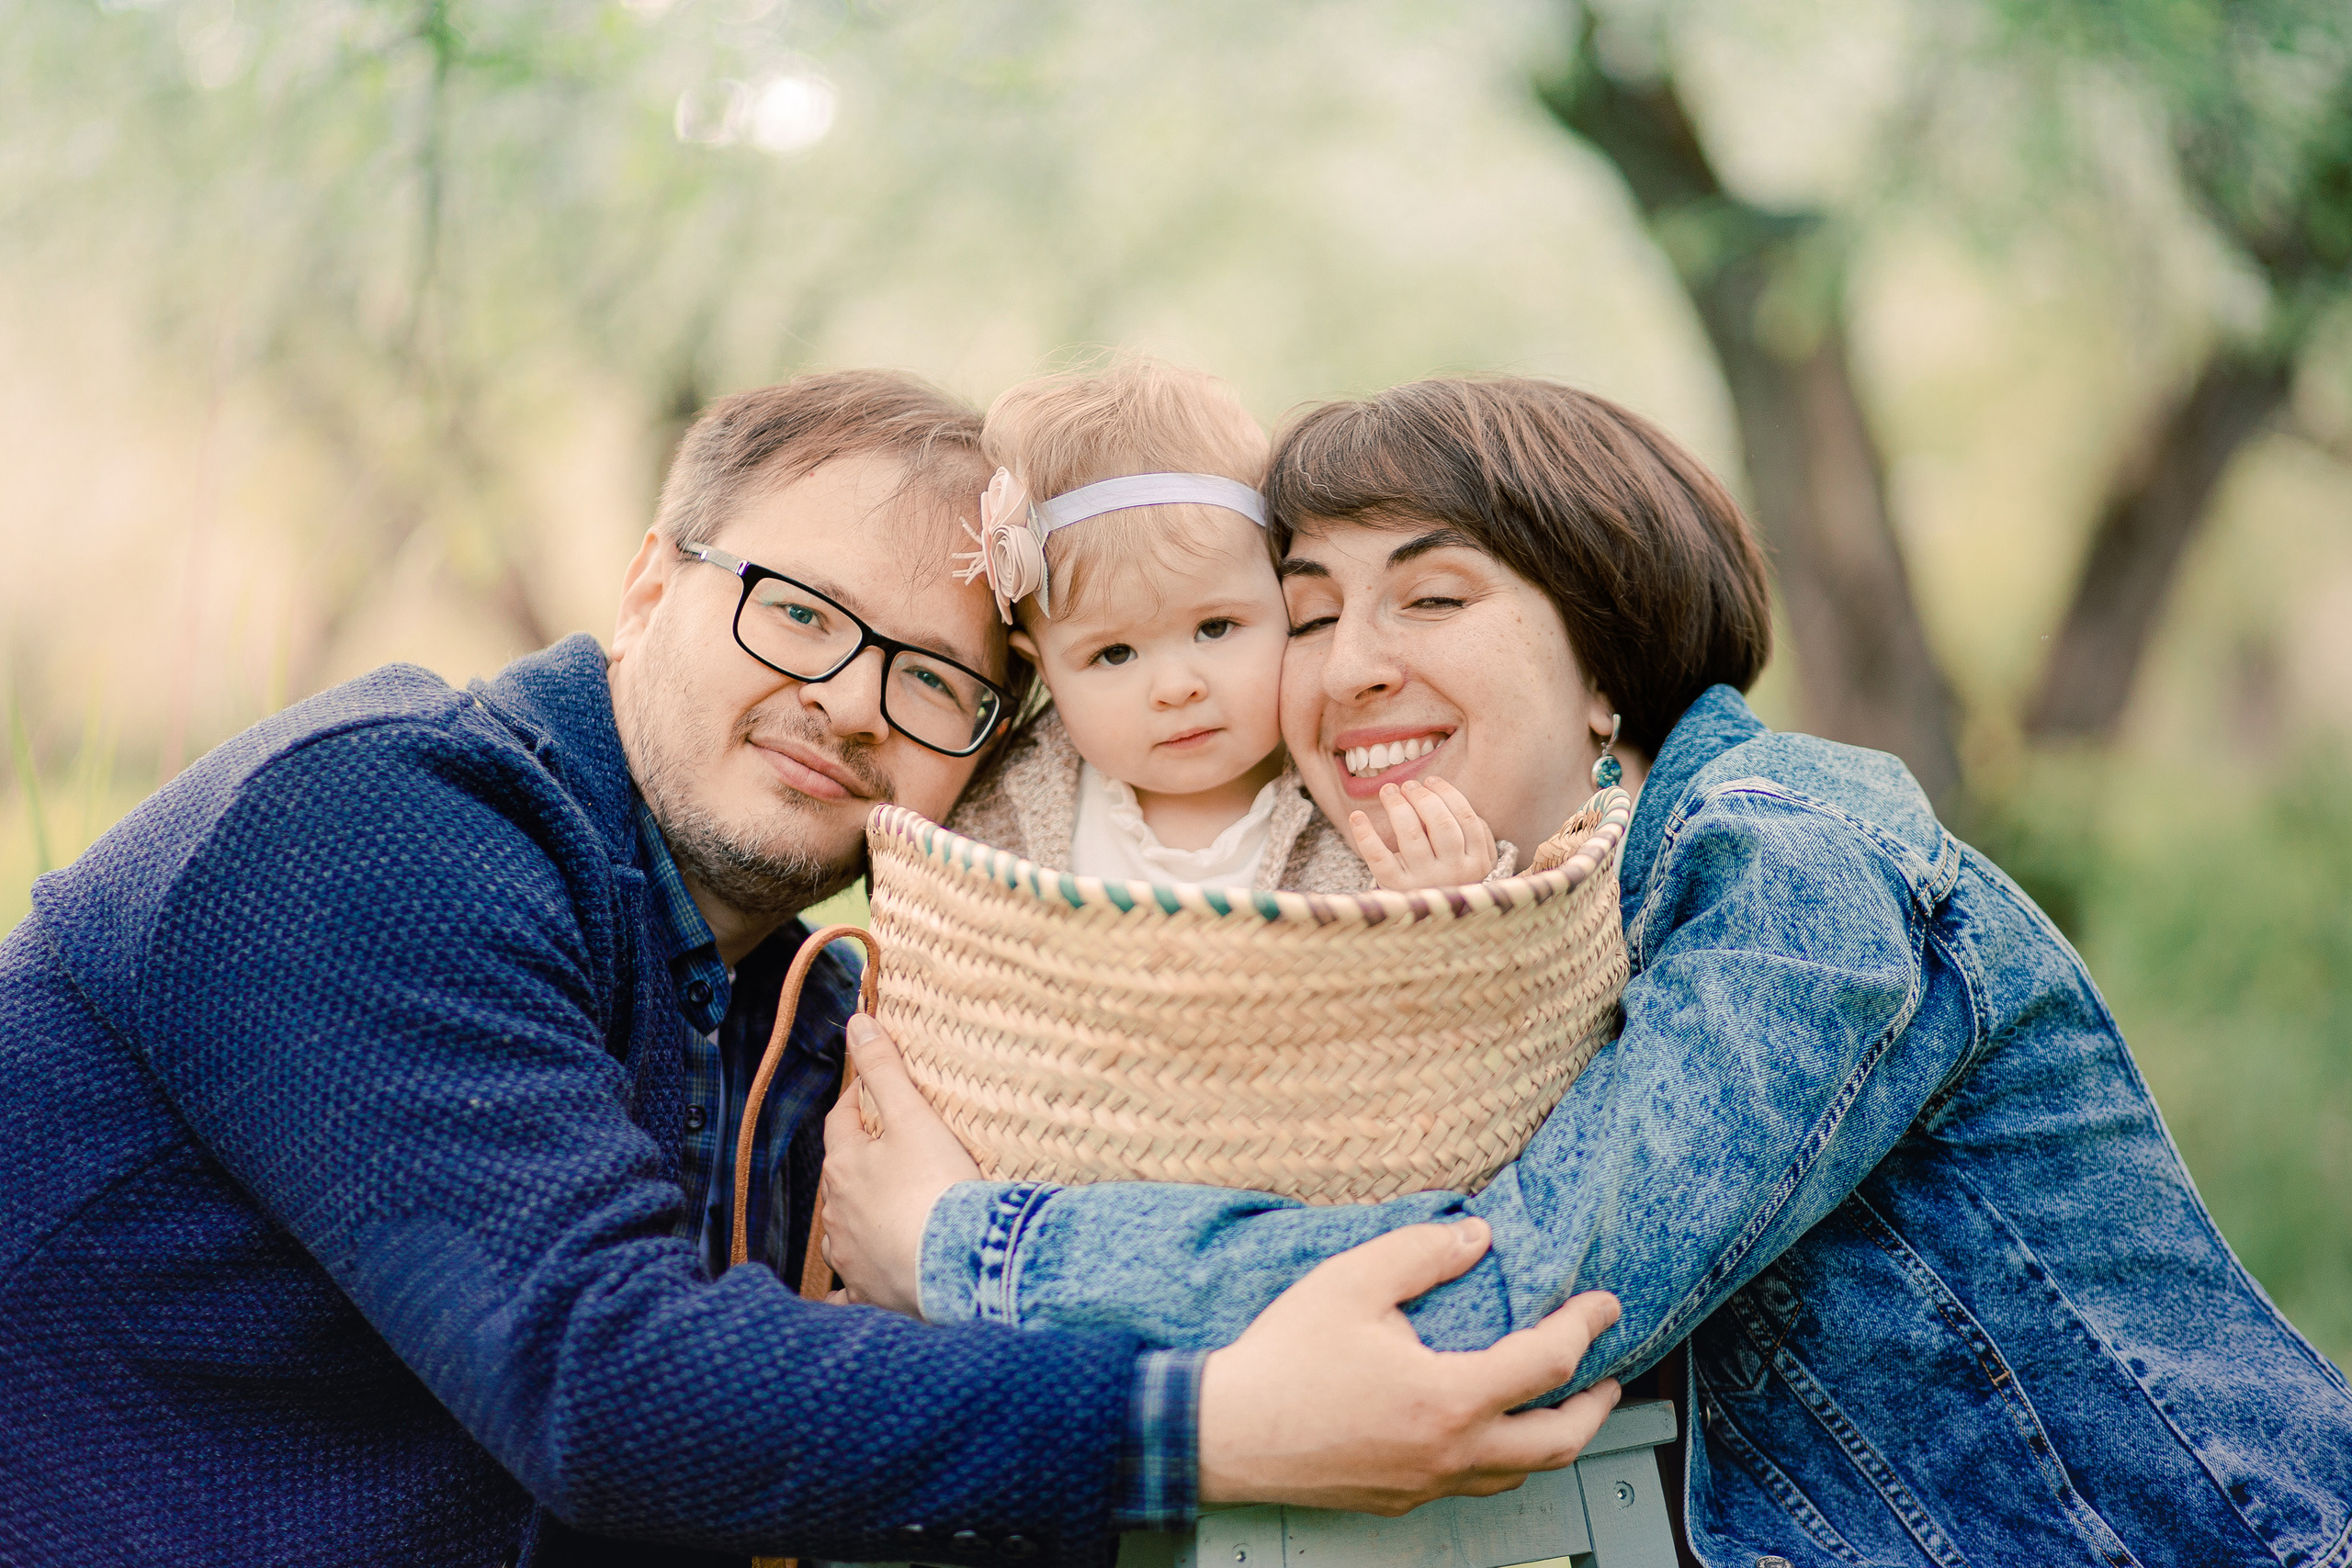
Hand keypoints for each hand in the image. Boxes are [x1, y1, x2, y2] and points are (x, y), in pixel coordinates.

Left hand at [817, 1013, 979, 1316]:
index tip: (870, 1091)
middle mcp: (837, 1213)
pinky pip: (851, 1291)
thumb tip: (856, 1022)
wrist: (956, 1265)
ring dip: (853, 1219)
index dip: (855, 1102)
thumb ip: (885, 1068)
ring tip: (875, 1212)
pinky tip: (856, 1290)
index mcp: (845, 1166)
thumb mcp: (914, 1117)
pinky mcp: (870, 1293)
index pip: (841, 1121)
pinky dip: (851, 1287)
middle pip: (840, 1177)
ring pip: (841, 1231)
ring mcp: (851, 1256)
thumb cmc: (936, 1187)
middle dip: (856, 1161)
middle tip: (884, 1149)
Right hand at [1196, 1219, 1620, 1514]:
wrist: (1224, 1433)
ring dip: (1551, 1439)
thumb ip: (1422, 1251)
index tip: (1603, 1304)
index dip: (1584, 1327)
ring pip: (1517, 1474)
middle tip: (1609, 1375)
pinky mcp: (1399, 1497)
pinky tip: (1486, 1432)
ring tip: (1557, 1406)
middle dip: (1595, 1405)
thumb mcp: (1352, 1280)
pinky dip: (1500, 1458)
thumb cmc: (1282, 1359)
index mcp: (1447, 1398)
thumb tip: (1477, 1238)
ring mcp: (1424, 1482)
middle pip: (1557, 1443)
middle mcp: (1448, 1452)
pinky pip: (1471, 1485)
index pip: (1546, 1363)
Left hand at [1349, 776, 1498, 890]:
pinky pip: (1379, 858)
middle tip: (1408, 785)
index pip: (1466, 818)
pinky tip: (1357, 816)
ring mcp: (1425, 881)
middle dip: (1423, 797)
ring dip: (1398, 807)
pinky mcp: (1397, 888)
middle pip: (1441, 824)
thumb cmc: (1450, 877)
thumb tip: (1450, 798)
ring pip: (1411, 836)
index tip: (1430, 780)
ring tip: (1389, 791)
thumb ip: (1474, 832)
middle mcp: (1454, 872)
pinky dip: (1366, 835)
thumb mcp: (1473, 860)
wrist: (1432, 920)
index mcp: (1477, 863)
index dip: (1447, 794)